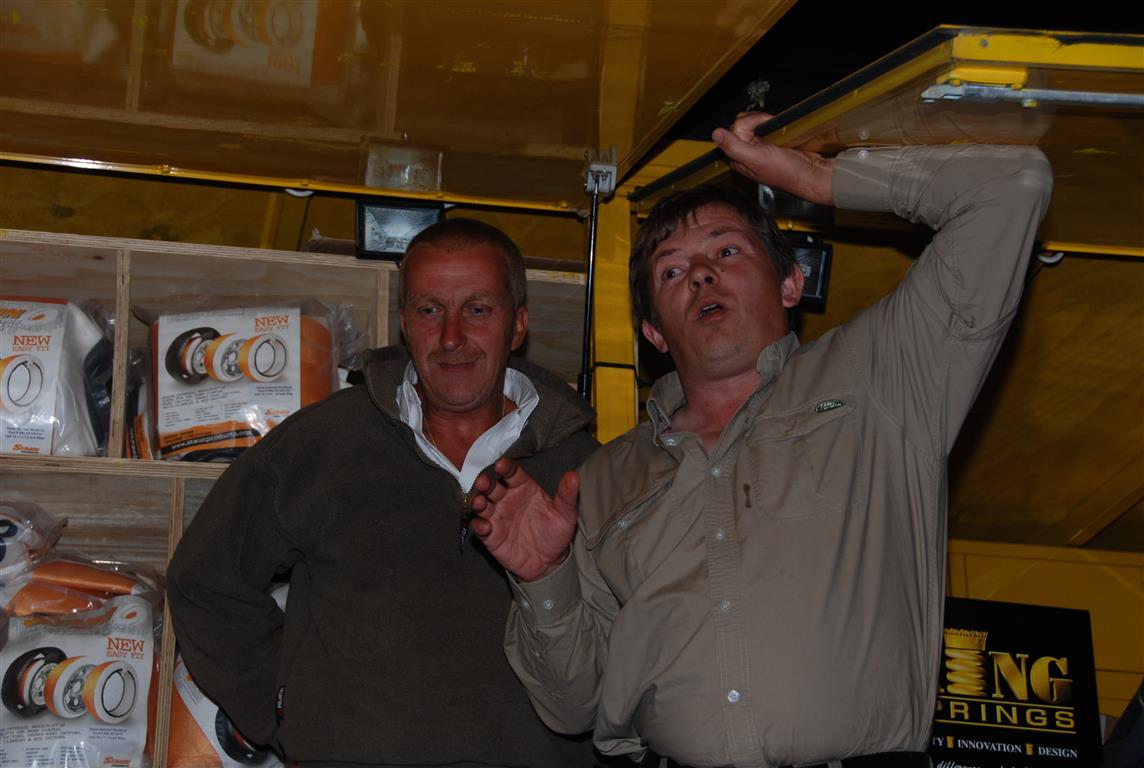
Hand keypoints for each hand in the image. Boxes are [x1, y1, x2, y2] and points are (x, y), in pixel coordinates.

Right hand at [469, 457, 578, 581]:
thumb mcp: (565, 514)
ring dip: (477, 501)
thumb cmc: (555, 533)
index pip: (512, 473)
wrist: (549, 562)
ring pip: (482, 504)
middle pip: (492, 486)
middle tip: (484, 482)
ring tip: (479, 502)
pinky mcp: (491, 535)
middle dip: (485, 482)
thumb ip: (567, 495)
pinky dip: (478, 526)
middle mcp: (507, 499)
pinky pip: (480, 528)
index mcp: (523, 488)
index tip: (502, 464)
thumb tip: (573, 475)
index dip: (506, 467)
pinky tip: (484, 526)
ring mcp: (497, 516)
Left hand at [712, 112, 833, 205]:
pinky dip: (772, 123)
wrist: (810, 173)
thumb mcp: (756, 159)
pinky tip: (779, 132)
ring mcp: (758, 147)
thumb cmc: (786, 172)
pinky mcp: (770, 143)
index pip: (734, 129)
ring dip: (766, 121)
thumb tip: (716, 134)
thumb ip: (734, 147)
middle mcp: (746, 152)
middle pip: (742, 123)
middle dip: (758, 121)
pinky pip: (765, 126)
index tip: (763, 128)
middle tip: (771, 131)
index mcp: (738, 158)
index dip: (750, 123)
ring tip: (776, 132)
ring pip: (753, 122)